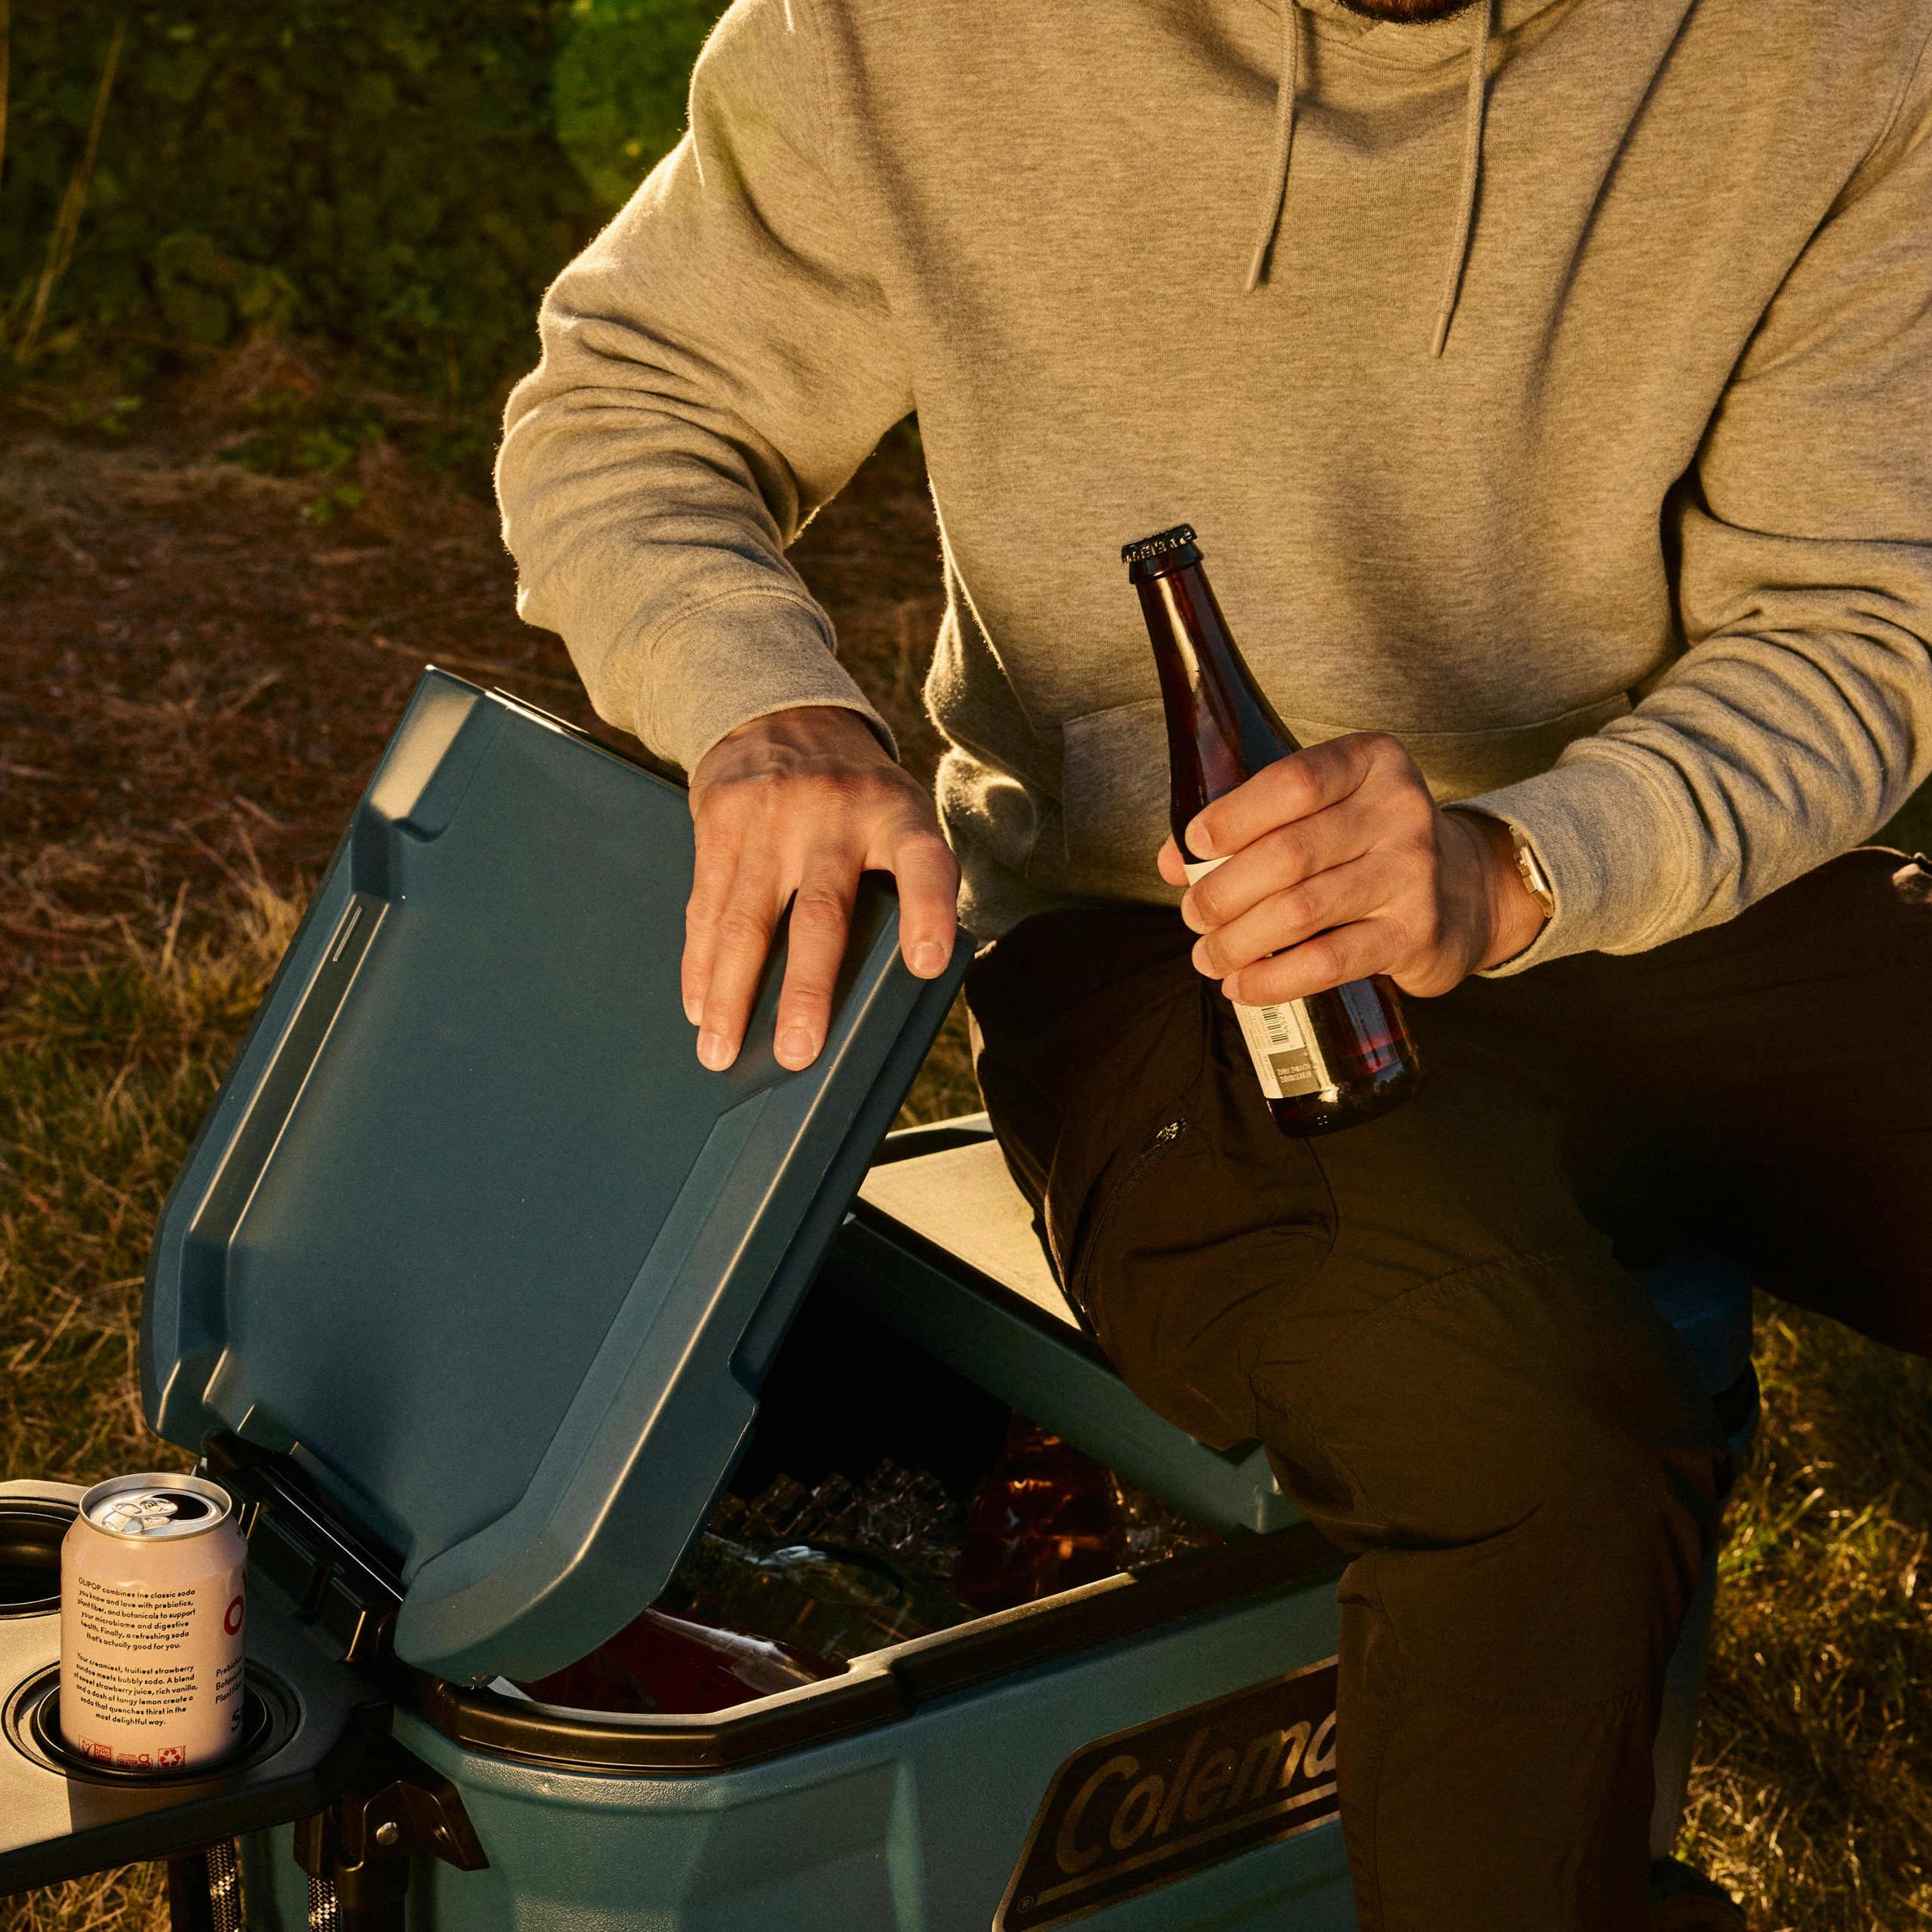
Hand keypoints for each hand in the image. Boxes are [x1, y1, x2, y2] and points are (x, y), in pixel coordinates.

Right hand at [684, 705, 958, 1071]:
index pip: (923, 863)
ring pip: (747, 920)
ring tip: (721, 1052)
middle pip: (822, 913)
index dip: (928, 912)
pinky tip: (699, 1006)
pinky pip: (706, 905)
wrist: (783, 712)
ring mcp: (771, 818)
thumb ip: (905, 883)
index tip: (927, 963)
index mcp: (896, 817)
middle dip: (806, 988)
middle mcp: (835, 815)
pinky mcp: (719, 820)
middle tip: (798, 1051)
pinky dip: (701, 964)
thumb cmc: (857, 795)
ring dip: (731, 994)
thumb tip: (904, 984)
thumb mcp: (899, 815)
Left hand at [1156, 733, 1546, 1002]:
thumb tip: (1175, 863)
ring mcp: (1413, 873)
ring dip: (1239, 941)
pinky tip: (1242, 986)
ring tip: (1208, 956)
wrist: (1465, 890)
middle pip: (1289, 853)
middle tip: (1195, 914)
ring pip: (1302, 910)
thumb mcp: (1322, 810)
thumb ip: (1250, 823)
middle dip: (1224, 891)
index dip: (1234, 816)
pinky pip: (1329, 961)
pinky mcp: (1414, 933)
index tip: (1194, 845)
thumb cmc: (1367, 843)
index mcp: (1370, 762)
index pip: (1295, 781)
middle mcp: (1399, 810)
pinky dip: (1273, 979)